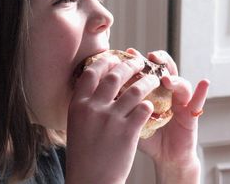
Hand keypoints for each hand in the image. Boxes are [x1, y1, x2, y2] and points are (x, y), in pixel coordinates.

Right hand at [65, 54, 158, 183]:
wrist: (91, 179)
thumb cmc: (83, 152)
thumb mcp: (76, 123)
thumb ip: (85, 103)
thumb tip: (97, 84)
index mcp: (78, 104)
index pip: (90, 72)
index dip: (104, 61)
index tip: (114, 57)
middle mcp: (93, 108)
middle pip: (114, 75)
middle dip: (129, 64)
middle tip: (138, 62)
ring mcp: (111, 119)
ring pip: (134, 90)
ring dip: (146, 81)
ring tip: (153, 79)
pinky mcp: (128, 131)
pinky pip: (144, 109)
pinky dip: (149, 104)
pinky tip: (150, 105)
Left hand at [127, 48, 209, 183]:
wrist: (163, 156)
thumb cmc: (144, 135)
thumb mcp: (129, 116)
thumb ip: (119, 102)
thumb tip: (99, 90)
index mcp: (150, 89)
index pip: (145, 69)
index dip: (138, 59)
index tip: (128, 52)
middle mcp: (165, 91)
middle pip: (164, 69)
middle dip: (157, 60)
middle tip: (150, 57)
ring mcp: (179, 100)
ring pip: (179, 82)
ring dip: (173, 78)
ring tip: (164, 79)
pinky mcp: (190, 114)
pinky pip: (198, 101)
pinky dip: (201, 91)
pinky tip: (204, 82)